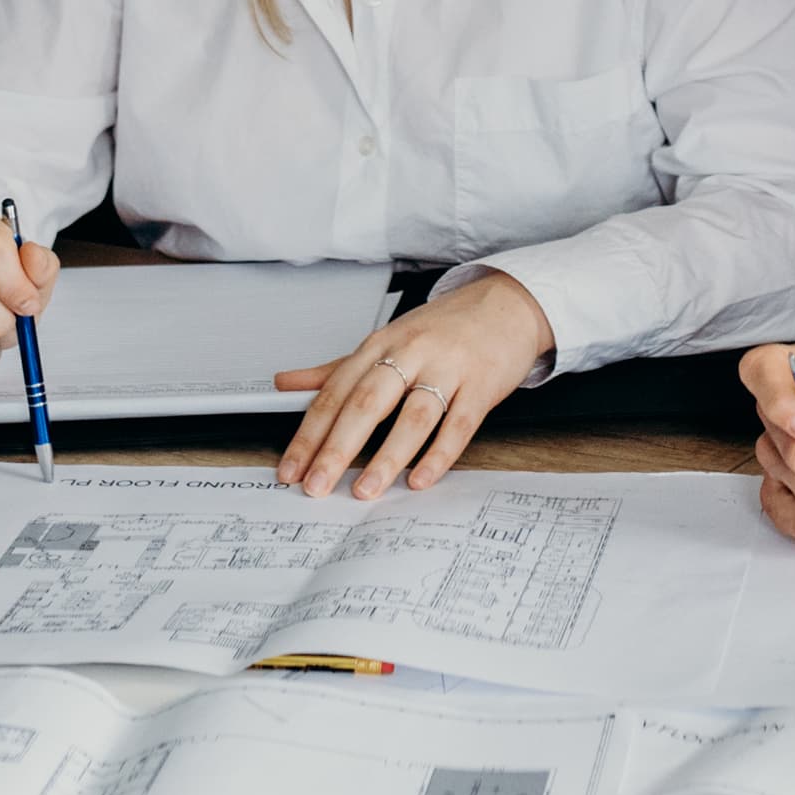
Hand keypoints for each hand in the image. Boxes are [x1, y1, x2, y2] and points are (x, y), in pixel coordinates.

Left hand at [273, 273, 552, 499]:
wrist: (508, 304)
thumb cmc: (445, 328)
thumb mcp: (386, 340)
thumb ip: (336, 367)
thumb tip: (286, 383)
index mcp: (380, 345)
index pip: (335, 392)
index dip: (309, 433)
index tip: (291, 468)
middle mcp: (410, 353)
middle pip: (367, 403)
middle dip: (337, 448)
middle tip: (316, 485)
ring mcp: (448, 367)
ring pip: (413, 415)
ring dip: (386, 456)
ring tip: (365, 490)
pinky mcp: (482, 385)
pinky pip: (459, 423)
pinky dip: (439, 454)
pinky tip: (421, 478)